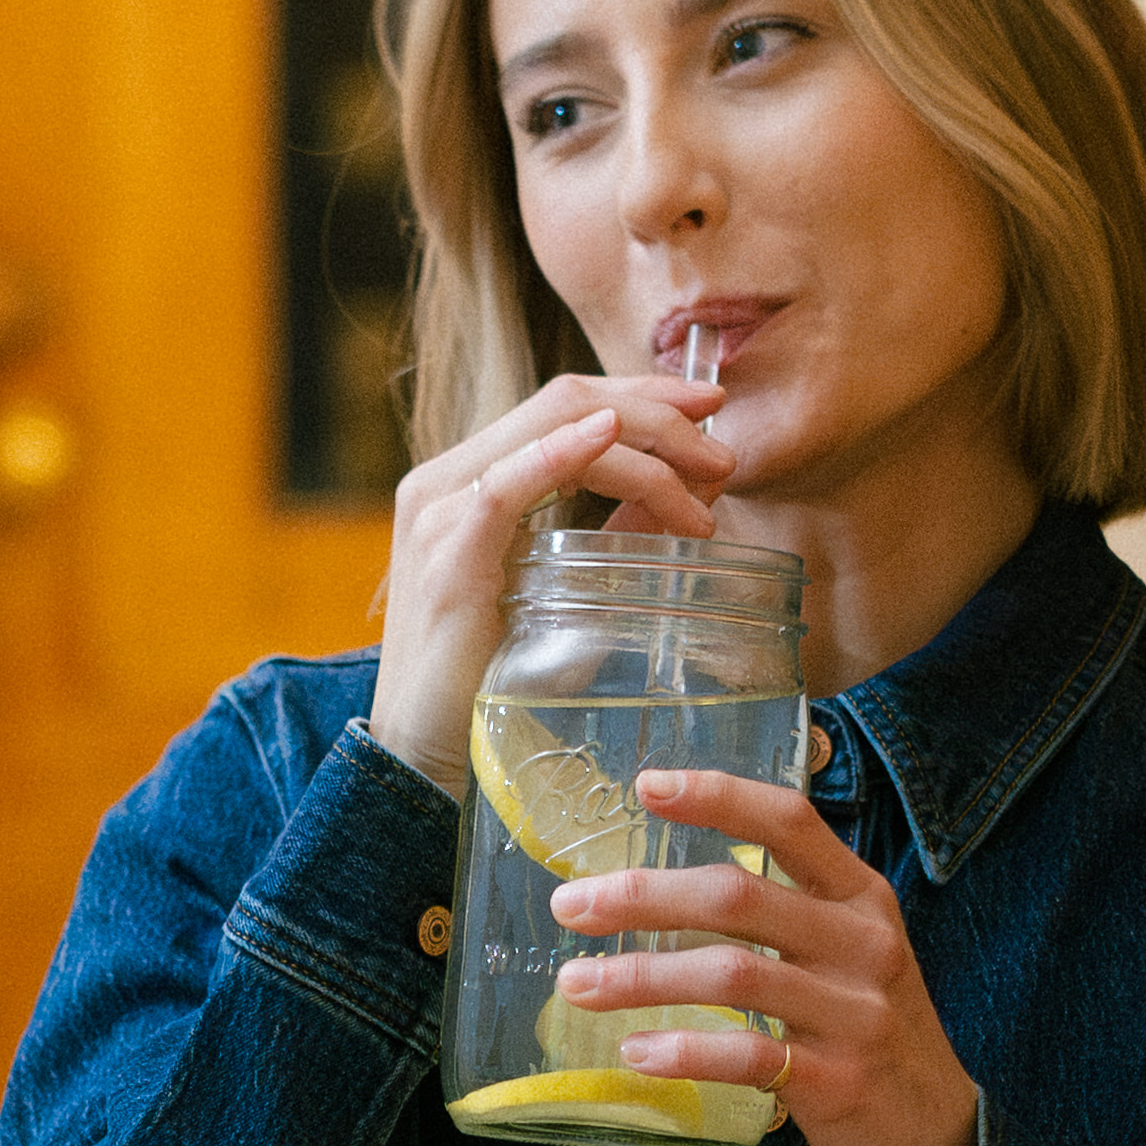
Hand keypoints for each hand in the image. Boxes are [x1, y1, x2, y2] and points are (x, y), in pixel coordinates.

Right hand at [371, 366, 744, 795]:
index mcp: (471, 480)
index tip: (709, 405)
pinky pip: (506, 485)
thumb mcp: (568, 591)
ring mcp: (440, 511)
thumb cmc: (494, 679)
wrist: (423, 751)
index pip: (562, 406)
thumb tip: (692, 490)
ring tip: (706, 478)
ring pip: (551, 430)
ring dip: (642, 446)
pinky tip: (609, 438)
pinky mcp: (445, 553)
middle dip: (656, 413)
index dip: (640, 394)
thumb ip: (616, 535)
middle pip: (562, 403)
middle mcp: (446, 480)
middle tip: (722, 450)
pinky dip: (561, 453)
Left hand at [553, 765, 984, 1145]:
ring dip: (640, 977)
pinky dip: (683, 1052)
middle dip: (643, 897)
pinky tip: (636, 1052)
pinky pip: (746, 1055)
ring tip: (577, 986)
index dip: (719, 796)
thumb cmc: (870, 1039)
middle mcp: (863, 944)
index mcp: (861, 899)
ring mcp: (854, 1013)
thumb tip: (670, 891)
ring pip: (730, 976)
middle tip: (571, 906)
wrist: (937, 1142)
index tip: (648, 786)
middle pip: (738, 898)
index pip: (791, 822)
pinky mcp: (837, 1081)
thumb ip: (786, 918)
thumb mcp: (850, 958)